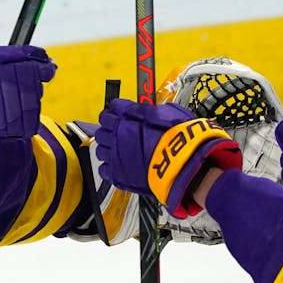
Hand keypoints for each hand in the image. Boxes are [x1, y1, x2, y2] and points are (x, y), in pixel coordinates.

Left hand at [93, 98, 241, 217]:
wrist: (182, 164)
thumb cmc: (180, 138)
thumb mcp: (168, 112)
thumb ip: (149, 111)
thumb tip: (145, 110)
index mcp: (128, 114)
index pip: (113, 108)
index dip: (117, 111)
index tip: (121, 114)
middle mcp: (117, 133)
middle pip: (102, 127)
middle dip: (110, 128)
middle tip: (118, 131)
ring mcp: (115, 154)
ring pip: (100, 148)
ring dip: (108, 147)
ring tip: (119, 149)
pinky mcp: (117, 174)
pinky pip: (104, 169)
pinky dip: (110, 167)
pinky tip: (120, 165)